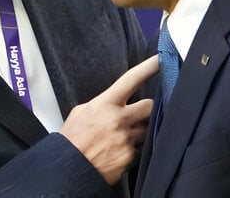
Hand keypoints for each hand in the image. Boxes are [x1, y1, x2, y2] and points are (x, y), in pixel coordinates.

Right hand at [59, 56, 157, 184]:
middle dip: (150, 108)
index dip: (148, 68)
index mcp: (106, 104)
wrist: (69, 170)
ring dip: (138, 131)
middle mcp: (119, 120)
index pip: (131, 80)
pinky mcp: (130, 157)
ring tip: (119, 138)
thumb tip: (113, 103)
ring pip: (145, 130)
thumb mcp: (81, 112)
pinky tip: (115, 153)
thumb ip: (101, 105)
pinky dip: (129, 150)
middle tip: (144, 112)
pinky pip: (138, 150)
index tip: (161, 59)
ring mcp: (127, 139)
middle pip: (150, 106)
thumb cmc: (72, 139)